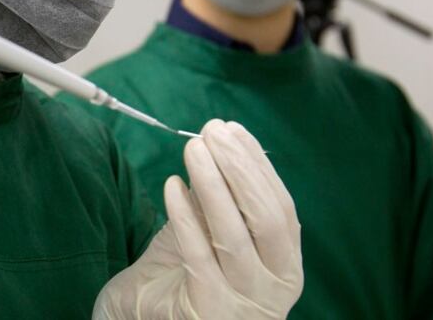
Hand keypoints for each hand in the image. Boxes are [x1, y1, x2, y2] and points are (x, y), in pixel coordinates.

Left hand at [94, 120, 302, 318]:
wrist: (147, 319)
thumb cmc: (186, 274)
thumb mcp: (211, 234)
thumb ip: (222, 200)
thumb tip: (221, 143)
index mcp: (285, 267)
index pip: (280, 209)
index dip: (258, 167)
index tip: (233, 131)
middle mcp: (273, 289)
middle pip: (265, 220)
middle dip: (239, 169)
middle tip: (212, 132)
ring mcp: (242, 303)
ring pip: (233, 236)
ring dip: (212, 185)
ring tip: (193, 149)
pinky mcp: (207, 309)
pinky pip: (197, 255)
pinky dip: (185, 215)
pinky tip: (172, 185)